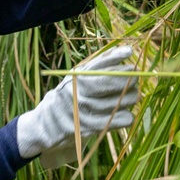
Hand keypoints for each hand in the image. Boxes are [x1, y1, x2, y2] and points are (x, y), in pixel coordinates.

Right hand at [16, 46, 138, 162]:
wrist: (44, 127)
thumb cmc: (64, 99)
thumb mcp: (73, 80)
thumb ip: (93, 69)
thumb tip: (118, 52)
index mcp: (75, 78)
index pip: (98, 63)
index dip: (116, 56)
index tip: (129, 52)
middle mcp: (78, 92)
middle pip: (112, 81)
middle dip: (129, 78)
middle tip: (135, 77)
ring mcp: (84, 110)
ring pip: (119, 101)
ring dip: (131, 98)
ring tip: (133, 96)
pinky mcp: (90, 128)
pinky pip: (118, 120)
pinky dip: (127, 117)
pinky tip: (126, 114)